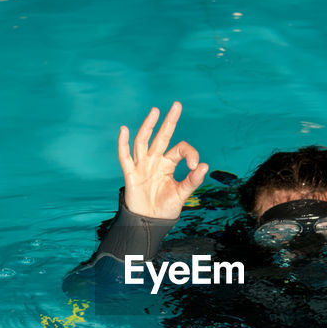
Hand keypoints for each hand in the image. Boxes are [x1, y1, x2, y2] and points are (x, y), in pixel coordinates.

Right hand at [117, 101, 207, 219]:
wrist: (149, 223)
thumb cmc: (165, 208)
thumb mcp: (182, 195)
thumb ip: (192, 181)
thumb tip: (204, 166)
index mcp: (168, 164)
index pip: (179, 149)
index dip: (189, 153)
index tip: (194, 166)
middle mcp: (155, 161)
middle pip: (162, 136)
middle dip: (169, 121)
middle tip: (177, 104)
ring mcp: (142, 166)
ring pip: (143, 141)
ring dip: (148, 126)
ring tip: (155, 111)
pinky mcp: (130, 174)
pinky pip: (124, 156)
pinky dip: (123, 143)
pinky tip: (124, 129)